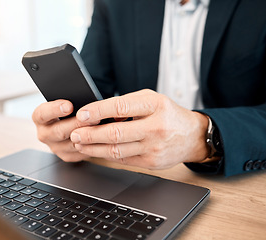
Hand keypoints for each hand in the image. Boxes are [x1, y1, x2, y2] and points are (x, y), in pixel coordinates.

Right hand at [32, 100, 98, 161]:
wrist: (70, 121)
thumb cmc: (69, 108)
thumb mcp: (66, 101)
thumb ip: (70, 101)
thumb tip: (83, 100)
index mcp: (39, 118)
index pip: (42, 114)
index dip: (55, 110)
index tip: (69, 105)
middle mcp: (44, 134)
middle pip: (58, 131)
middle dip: (77, 123)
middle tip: (91, 117)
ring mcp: (55, 147)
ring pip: (71, 143)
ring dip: (87, 136)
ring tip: (100, 127)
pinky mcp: (66, 156)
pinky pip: (79, 153)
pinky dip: (91, 145)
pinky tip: (100, 138)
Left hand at [70, 89, 209, 169]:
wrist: (191, 136)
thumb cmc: (167, 113)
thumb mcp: (151, 99)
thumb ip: (127, 103)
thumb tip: (98, 114)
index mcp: (155, 105)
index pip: (121, 107)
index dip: (98, 111)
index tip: (82, 114)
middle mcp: (156, 127)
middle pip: (116, 133)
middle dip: (90, 134)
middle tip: (74, 133)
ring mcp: (154, 147)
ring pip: (116, 150)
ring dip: (94, 148)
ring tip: (79, 143)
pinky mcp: (151, 162)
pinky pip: (123, 159)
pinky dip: (106, 155)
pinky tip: (95, 150)